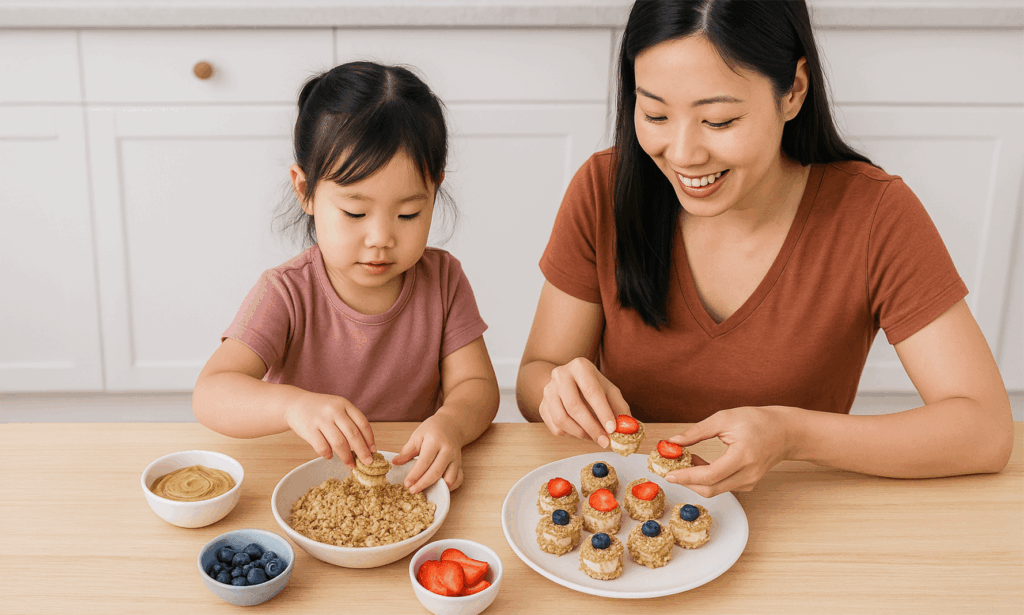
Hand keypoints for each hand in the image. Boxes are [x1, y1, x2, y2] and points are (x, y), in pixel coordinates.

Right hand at [284, 391, 375, 466]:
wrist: (295, 404)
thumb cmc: (321, 410)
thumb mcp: (337, 407)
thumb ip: (350, 421)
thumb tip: (366, 446)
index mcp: (344, 404)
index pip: (362, 423)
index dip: (369, 439)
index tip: (373, 450)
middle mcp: (334, 410)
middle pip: (353, 435)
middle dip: (362, 451)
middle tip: (367, 463)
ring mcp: (321, 419)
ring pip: (339, 443)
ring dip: (347, 457)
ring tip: (350, 464)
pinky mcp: (309, 429)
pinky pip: (322, 447)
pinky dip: (328, 455)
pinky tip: (330, 456)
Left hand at [392, 413, 463, 493]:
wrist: (451, 425)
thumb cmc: (432, 430)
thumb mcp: (417, 436)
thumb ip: (406, 451)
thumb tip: (395, 463)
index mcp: (435, 441)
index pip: (424, 462)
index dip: (415, 474)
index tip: (406, 483)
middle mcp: (448, 450)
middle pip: (436, 472)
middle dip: (423, 484)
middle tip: (412, 490)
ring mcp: (456, 458)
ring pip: (449, 479)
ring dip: (437, 487)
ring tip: (424, 489)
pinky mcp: (460, 464)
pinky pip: (458, 480)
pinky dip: (449, 487)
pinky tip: (438, 487)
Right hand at [539, 357, 630, 447]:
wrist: (567, 380)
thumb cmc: (592, 386)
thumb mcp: (608, 390)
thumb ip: (619, 407)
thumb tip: (628, 428)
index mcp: (580, 366)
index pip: (592, 391)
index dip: (603, 412)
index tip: (612, 429)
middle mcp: (560, 375)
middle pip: (574, 406)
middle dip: (591, 427)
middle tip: (604, 441)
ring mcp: (548, 390)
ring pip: (561, 419)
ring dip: (580, 433)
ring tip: (593, 437)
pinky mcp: (542, 405)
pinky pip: (554, 426)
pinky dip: (569, 434)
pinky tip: (580, 431)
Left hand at [664, 406, 793, 497]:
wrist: (785, 432)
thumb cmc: (757, 421)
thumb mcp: (725, 418)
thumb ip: (697, 431)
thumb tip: (673, 442)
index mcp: (743, 456)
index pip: (710, 475)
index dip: (686, 476)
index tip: (668, 473)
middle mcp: (748, 474)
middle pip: (710, 488)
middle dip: (686, 481)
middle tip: (670, 469)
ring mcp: (749, 482)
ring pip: (715, 490)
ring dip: (695, 479)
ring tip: (684, 460)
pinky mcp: (748, 484)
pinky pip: (722, 486)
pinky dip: (707, 479)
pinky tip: (700, 464)